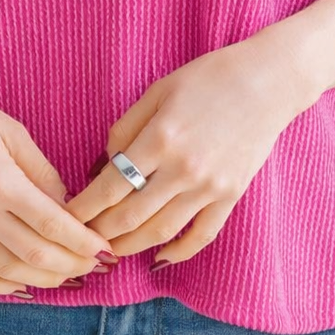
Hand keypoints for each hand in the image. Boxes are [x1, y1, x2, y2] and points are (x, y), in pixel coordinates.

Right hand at [0, 66, 113, 294]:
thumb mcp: (12, 131)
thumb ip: (42, 172)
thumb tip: (66, 206)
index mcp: (0, 181)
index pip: (51, 224)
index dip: (82, 242)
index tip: (104, 248)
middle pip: (34, 254)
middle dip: (71, 264)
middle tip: (95, 265)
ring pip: (7, 272)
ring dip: (43, 280)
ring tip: (69, 276)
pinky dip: (0, 287)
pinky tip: (24, 285)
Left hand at [62, 32, 312, 265]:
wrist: (267, 81)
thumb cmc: (208, 77)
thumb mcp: (159, 90)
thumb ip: (127, 128)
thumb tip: (105, 164)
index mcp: (161, 137)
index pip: (110, 185)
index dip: (84, 207)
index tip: (66, 215)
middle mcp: (184, 169)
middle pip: (130, 216)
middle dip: (100, 231)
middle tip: (81, 237)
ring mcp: (210, 187)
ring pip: (160, 232)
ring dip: (130, 246)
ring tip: (110, 250)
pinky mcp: (231, 196)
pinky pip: (201, 235)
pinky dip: (178, 252)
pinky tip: (159, 257)